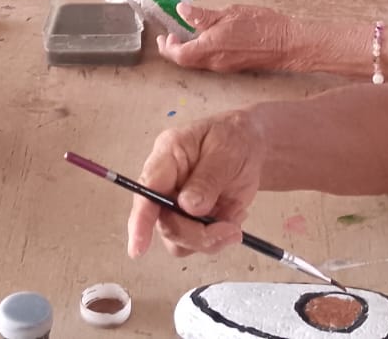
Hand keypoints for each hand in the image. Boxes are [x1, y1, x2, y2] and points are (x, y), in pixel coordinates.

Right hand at [126, 112, 264, 258]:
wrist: (249, 145)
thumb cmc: (233, 138)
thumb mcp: (226, 151)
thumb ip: (208, 178)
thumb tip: (189, 207)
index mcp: (168, 156)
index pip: (148, 190)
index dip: (141, 220)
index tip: (138, 248)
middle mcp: (166, 183)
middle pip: (166, 223)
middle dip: (198, 234)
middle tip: (231, 229)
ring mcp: (177, 205)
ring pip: (180, 240)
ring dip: (210, 239)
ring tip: (235, 219)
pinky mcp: (192, 220)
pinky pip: (198, 243)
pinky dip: (219, 238)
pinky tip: (233, 215)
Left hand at [157, 4, 298, 72]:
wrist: (287, 43)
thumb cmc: (262, 26)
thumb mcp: (228, 13)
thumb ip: (202, 15)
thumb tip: (182, 11)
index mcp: (210, 48)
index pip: (178, 54)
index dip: (167, 47)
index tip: (164, 36)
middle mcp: (215, 62)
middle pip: (185, 61)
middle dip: (174, 49)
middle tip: (171, 36)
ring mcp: (224, 66)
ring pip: (197, 62)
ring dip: (188, 51)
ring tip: (187, 35)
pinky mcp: (233, 66)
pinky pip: (210, 62)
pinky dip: (201, 52)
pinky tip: (207, 39)